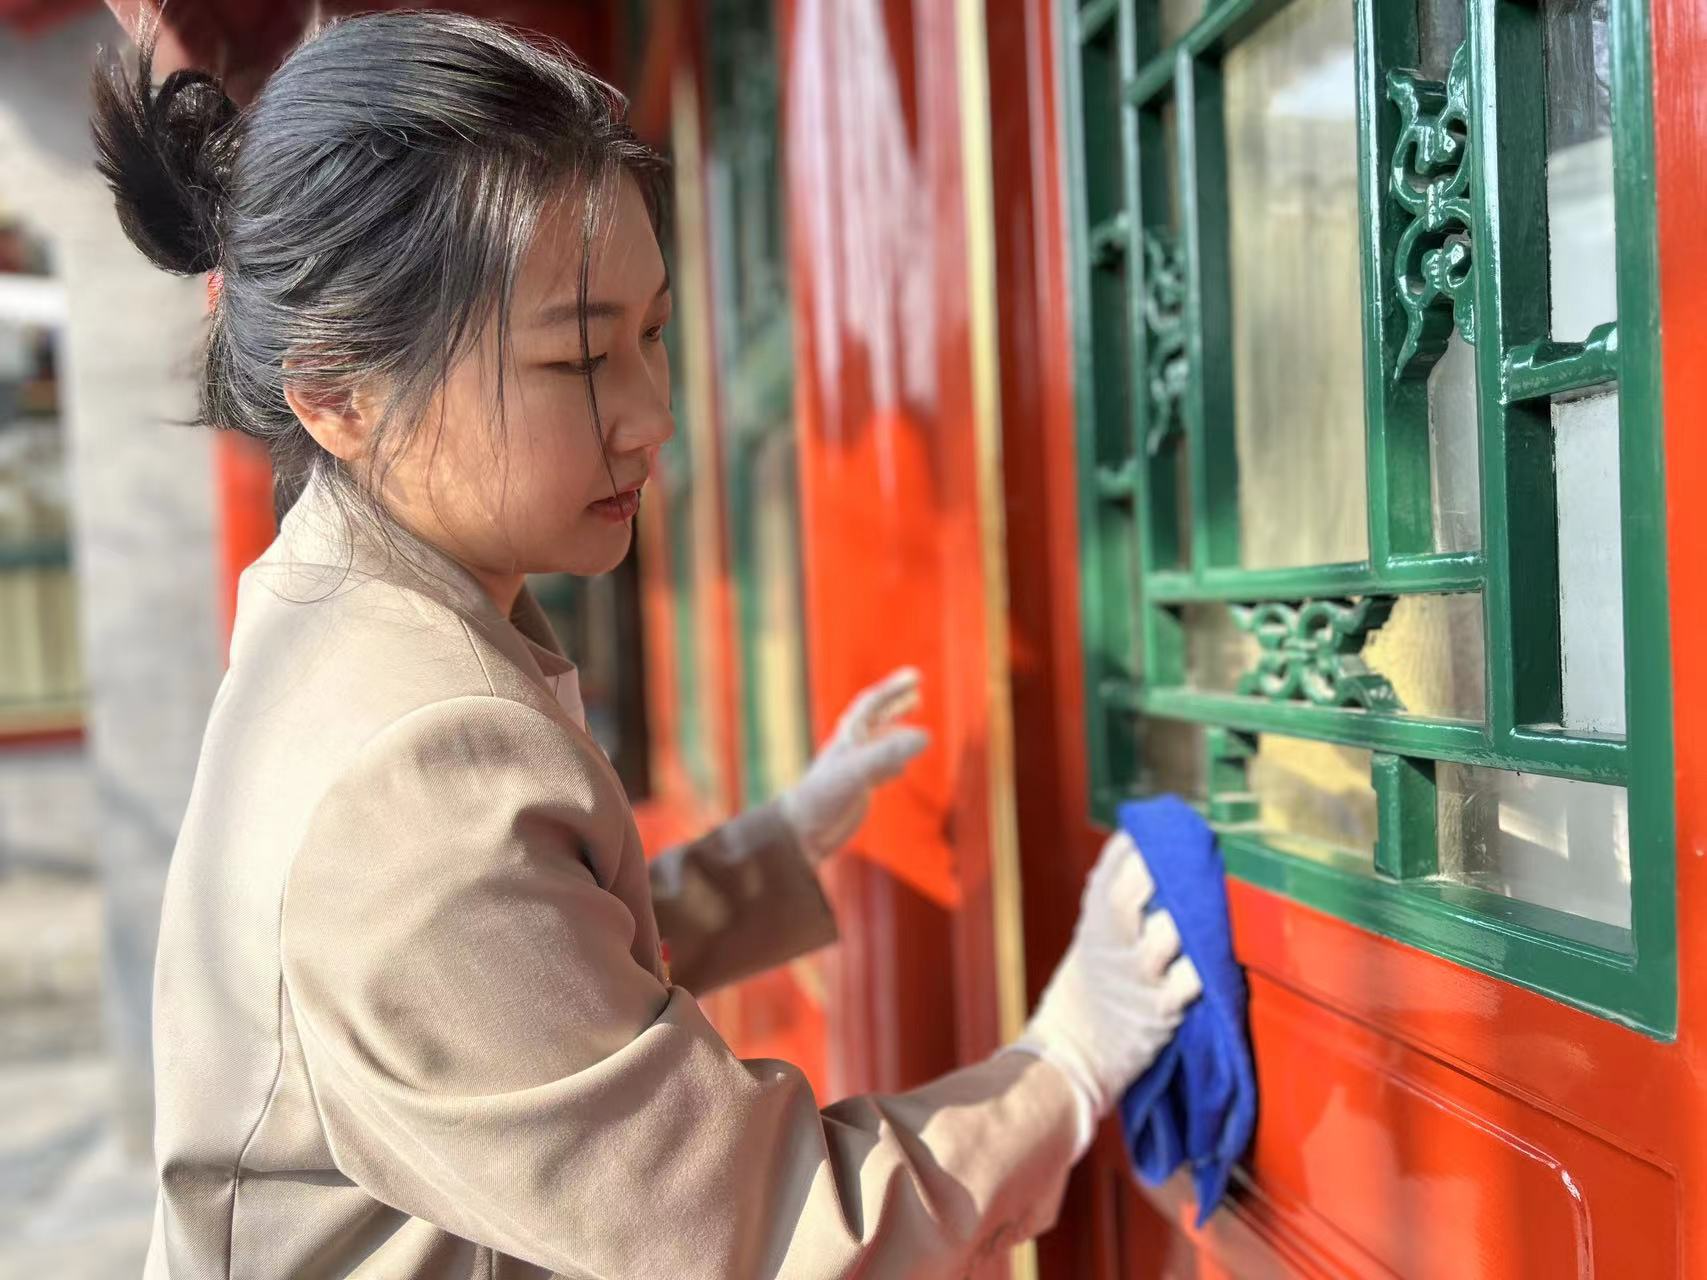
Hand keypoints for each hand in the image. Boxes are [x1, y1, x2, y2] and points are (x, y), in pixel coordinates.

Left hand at [778, 667, 929, 864]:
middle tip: (917, 691)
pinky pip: (880, 769)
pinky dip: (894, 764)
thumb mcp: (858, 770)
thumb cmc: (824, 796)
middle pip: (877, 719)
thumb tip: (926, 736)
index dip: (894, 688)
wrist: (802, 830)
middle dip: (896, 704)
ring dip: (898, 733)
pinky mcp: (858, 790)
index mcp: (850, 736)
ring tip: (916, 730)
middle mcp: (852, 748)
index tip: (916, 677)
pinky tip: (901, 769)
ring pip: (880, 744)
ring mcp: (855, 769)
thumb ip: (890, 751)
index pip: (874, 703)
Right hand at [1011, 830, 1201, 1155]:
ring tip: (1205, 908)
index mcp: (1094, 923)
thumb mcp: (1092, 940)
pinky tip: (1210, 962)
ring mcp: (1135, 978)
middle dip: (1155, 871)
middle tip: (1186, 855)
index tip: (1157, 826)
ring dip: (1185, 921)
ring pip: (1165, 935)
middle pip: (1130, 896)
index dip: (1133, 846)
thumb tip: (1141, 852)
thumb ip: (1114, 903)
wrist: (1072, 1055)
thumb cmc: (1091, 991)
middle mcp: (1111, 944)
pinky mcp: (1158, 1012)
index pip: (1109, 870)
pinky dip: (1201, 970)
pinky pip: (1188, 982)